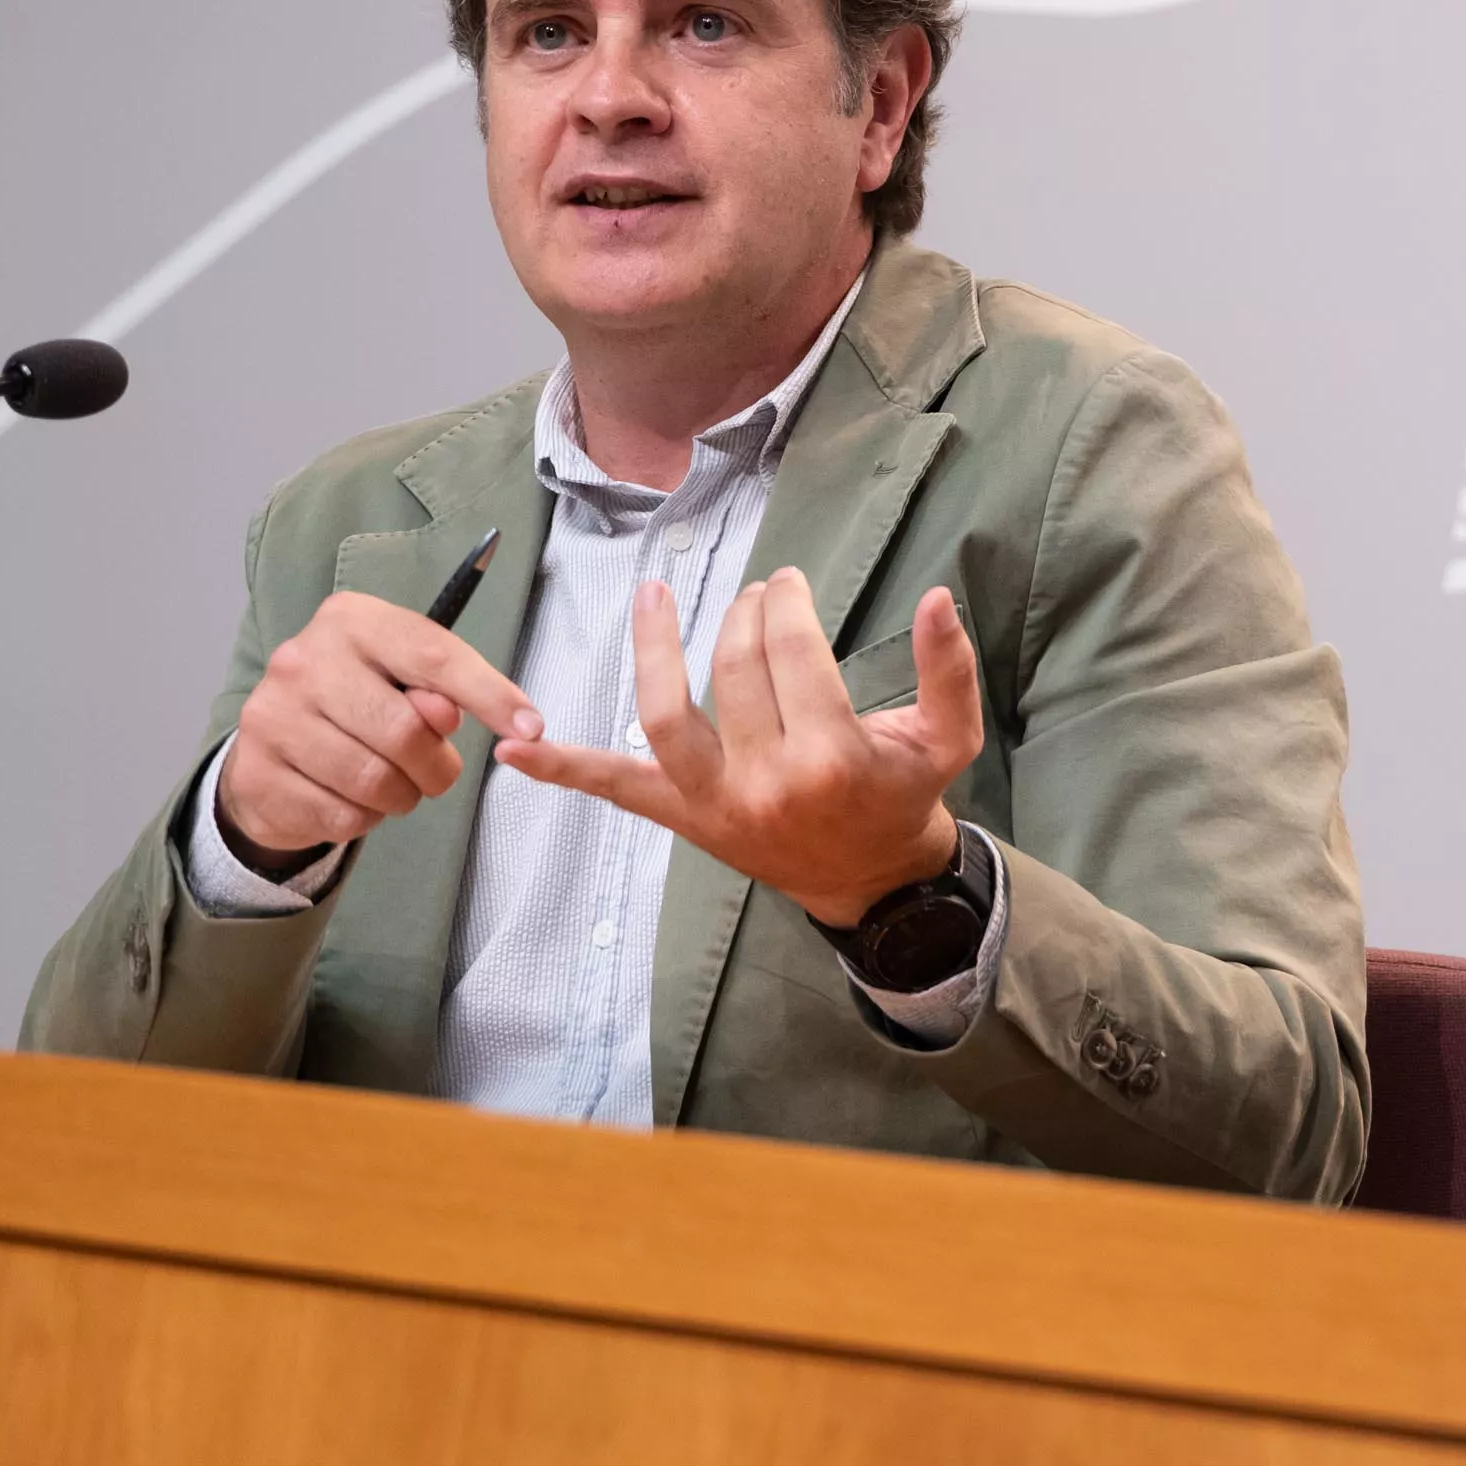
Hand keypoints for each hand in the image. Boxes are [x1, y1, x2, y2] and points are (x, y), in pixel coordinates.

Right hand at [222, 592, 542, 855]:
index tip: (531, 730)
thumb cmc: (360, 701)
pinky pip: (341, 815)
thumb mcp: (404, 676)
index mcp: (350, 621)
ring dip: (402, 796)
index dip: (490, 696)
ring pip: (373, 780)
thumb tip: (448, 715)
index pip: (435, 656)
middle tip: (436, 771)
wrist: (274, 745)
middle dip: (438, 766)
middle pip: (406, 731)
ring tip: (394, 785)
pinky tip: (352, 798)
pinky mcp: (254, 772)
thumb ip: (440, 686)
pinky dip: (364, 818)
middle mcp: (302, 660)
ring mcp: (270, 716)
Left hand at [497, 568, 983, 926]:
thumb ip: (949, 668)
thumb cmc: (905, 796)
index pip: (793, 651)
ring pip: (667, 712)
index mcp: (832, 755)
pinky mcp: (682, 818)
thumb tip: (939, 596)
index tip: (788, 584)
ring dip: (652, 650)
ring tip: (653, 596)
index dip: (787, 603)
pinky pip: (616, 790)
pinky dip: (564, 769)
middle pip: (735, 668)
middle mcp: (766, 779)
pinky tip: (516, 747)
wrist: (872, 881)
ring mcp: (715, 802)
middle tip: (758, 595)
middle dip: (744, 615)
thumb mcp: (948, 737)